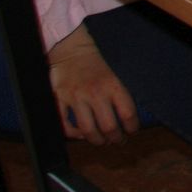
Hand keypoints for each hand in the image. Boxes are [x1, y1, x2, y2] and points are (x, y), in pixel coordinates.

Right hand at [48, 24, 138, 145]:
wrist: (71, 50)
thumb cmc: (95, 65)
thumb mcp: (113, 76)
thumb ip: (118, 96)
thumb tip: (127, 118)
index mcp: (112, 86)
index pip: (128, 113)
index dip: (132, 127)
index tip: (132, 132)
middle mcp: (95, 93)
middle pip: (108, 126)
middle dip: (115, 138)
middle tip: (117, 141)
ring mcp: (76, 97)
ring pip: (88, 129)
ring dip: (96, 140)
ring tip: (101, 142)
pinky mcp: (59, 100)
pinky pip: (64, 124)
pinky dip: (72, 134)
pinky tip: (79, 135)